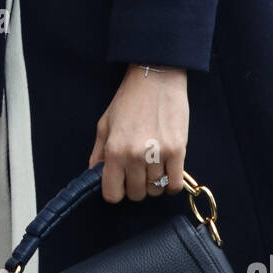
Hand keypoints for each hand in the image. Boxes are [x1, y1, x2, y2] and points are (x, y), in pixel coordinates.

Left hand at [89, 64, 188, 202]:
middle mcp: (135, 156)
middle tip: (137, 170)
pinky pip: (174, 185)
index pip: (113, 194)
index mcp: (114, 150)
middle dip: (135, 186)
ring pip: (155, 190)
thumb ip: (98, 153)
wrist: (156, 78)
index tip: (120, 182)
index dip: (116, 191)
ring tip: (152, 164)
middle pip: (136, 194)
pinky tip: (166, 171)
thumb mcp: (105, 123)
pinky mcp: (178, 152)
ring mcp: (157, 155)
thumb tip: (94, 175)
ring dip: (154, 182)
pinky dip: (170, 184)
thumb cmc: (128, 100)